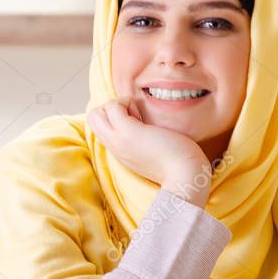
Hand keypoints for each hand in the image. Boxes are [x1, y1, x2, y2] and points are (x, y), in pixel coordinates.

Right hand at [87, 96, 209, 189]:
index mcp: (121, 152)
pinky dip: (126, 102)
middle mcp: (115, 147)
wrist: (185, 176)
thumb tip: (149, 126)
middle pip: (92, 119)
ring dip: (118, 105)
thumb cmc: (179, 163)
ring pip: (95, 112)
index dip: (115, 119)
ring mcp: (119, 141)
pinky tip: (143, 115)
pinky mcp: (128, 133)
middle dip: (111, 109)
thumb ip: (146, 142)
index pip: (100, 129)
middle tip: (136, 117)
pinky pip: (112, 106)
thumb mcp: (154, 152)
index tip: (139, 124)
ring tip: (139, 116)